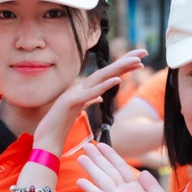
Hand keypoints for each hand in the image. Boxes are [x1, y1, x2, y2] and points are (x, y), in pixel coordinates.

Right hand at [32, 51, 146, 155]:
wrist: (46, 139)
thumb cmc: (60, 125)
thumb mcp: (79, 111)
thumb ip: (89, 100)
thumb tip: (100, 96)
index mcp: (84, 90)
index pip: (108, 75)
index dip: (124, 66)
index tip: (141, 60)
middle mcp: (80, 88)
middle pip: (107, 71)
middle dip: (126, 60)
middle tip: (144, 51)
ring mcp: (74, 94)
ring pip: (100, 77)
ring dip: (118, 68)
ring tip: (135, 61)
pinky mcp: (70, 102)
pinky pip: (89, 93)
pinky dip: (103, 86)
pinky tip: (116, 80)